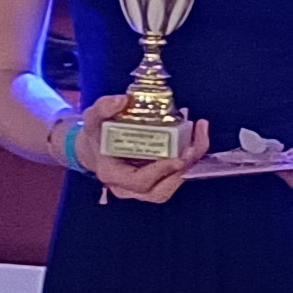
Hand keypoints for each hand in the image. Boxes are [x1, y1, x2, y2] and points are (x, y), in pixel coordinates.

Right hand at [76, 94, 208, 206]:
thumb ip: (103, 108)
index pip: (139, 182)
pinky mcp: (156, 179)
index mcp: (113, 174)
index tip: (177, 157)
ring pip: (170, 186)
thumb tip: (121, 100)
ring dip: (189, 165)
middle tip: (194, 148)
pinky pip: (174, 176)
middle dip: (180, 171)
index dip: (160, 172)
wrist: (96, 146)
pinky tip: (197, 138)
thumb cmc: (95, 135)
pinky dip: (189, 160)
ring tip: (199, 139)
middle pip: (160, 191)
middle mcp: (129, 187)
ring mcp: (144, 187)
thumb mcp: (93, 118)